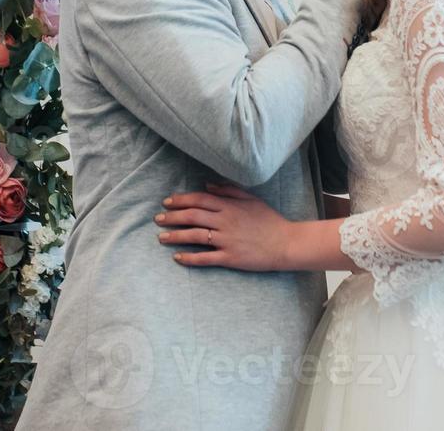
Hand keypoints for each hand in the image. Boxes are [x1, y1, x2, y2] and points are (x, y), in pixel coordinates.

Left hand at [156, 184, 293, 271]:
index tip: (167, 202)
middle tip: (158, 219)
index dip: (181, 200)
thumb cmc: (269, 220)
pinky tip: (177, 258)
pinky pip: (205, 258)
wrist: (285, 243)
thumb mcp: (252, 199)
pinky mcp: (229, 257)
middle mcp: (225, 221)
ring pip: (194, 236)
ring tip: (161, 238)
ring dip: (175, 236)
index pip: (200, 199)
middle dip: (172, 217)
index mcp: (230, 206)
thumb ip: (229, 190)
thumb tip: (208, 185)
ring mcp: (226, 240)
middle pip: (192, 216)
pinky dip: (189, 258)